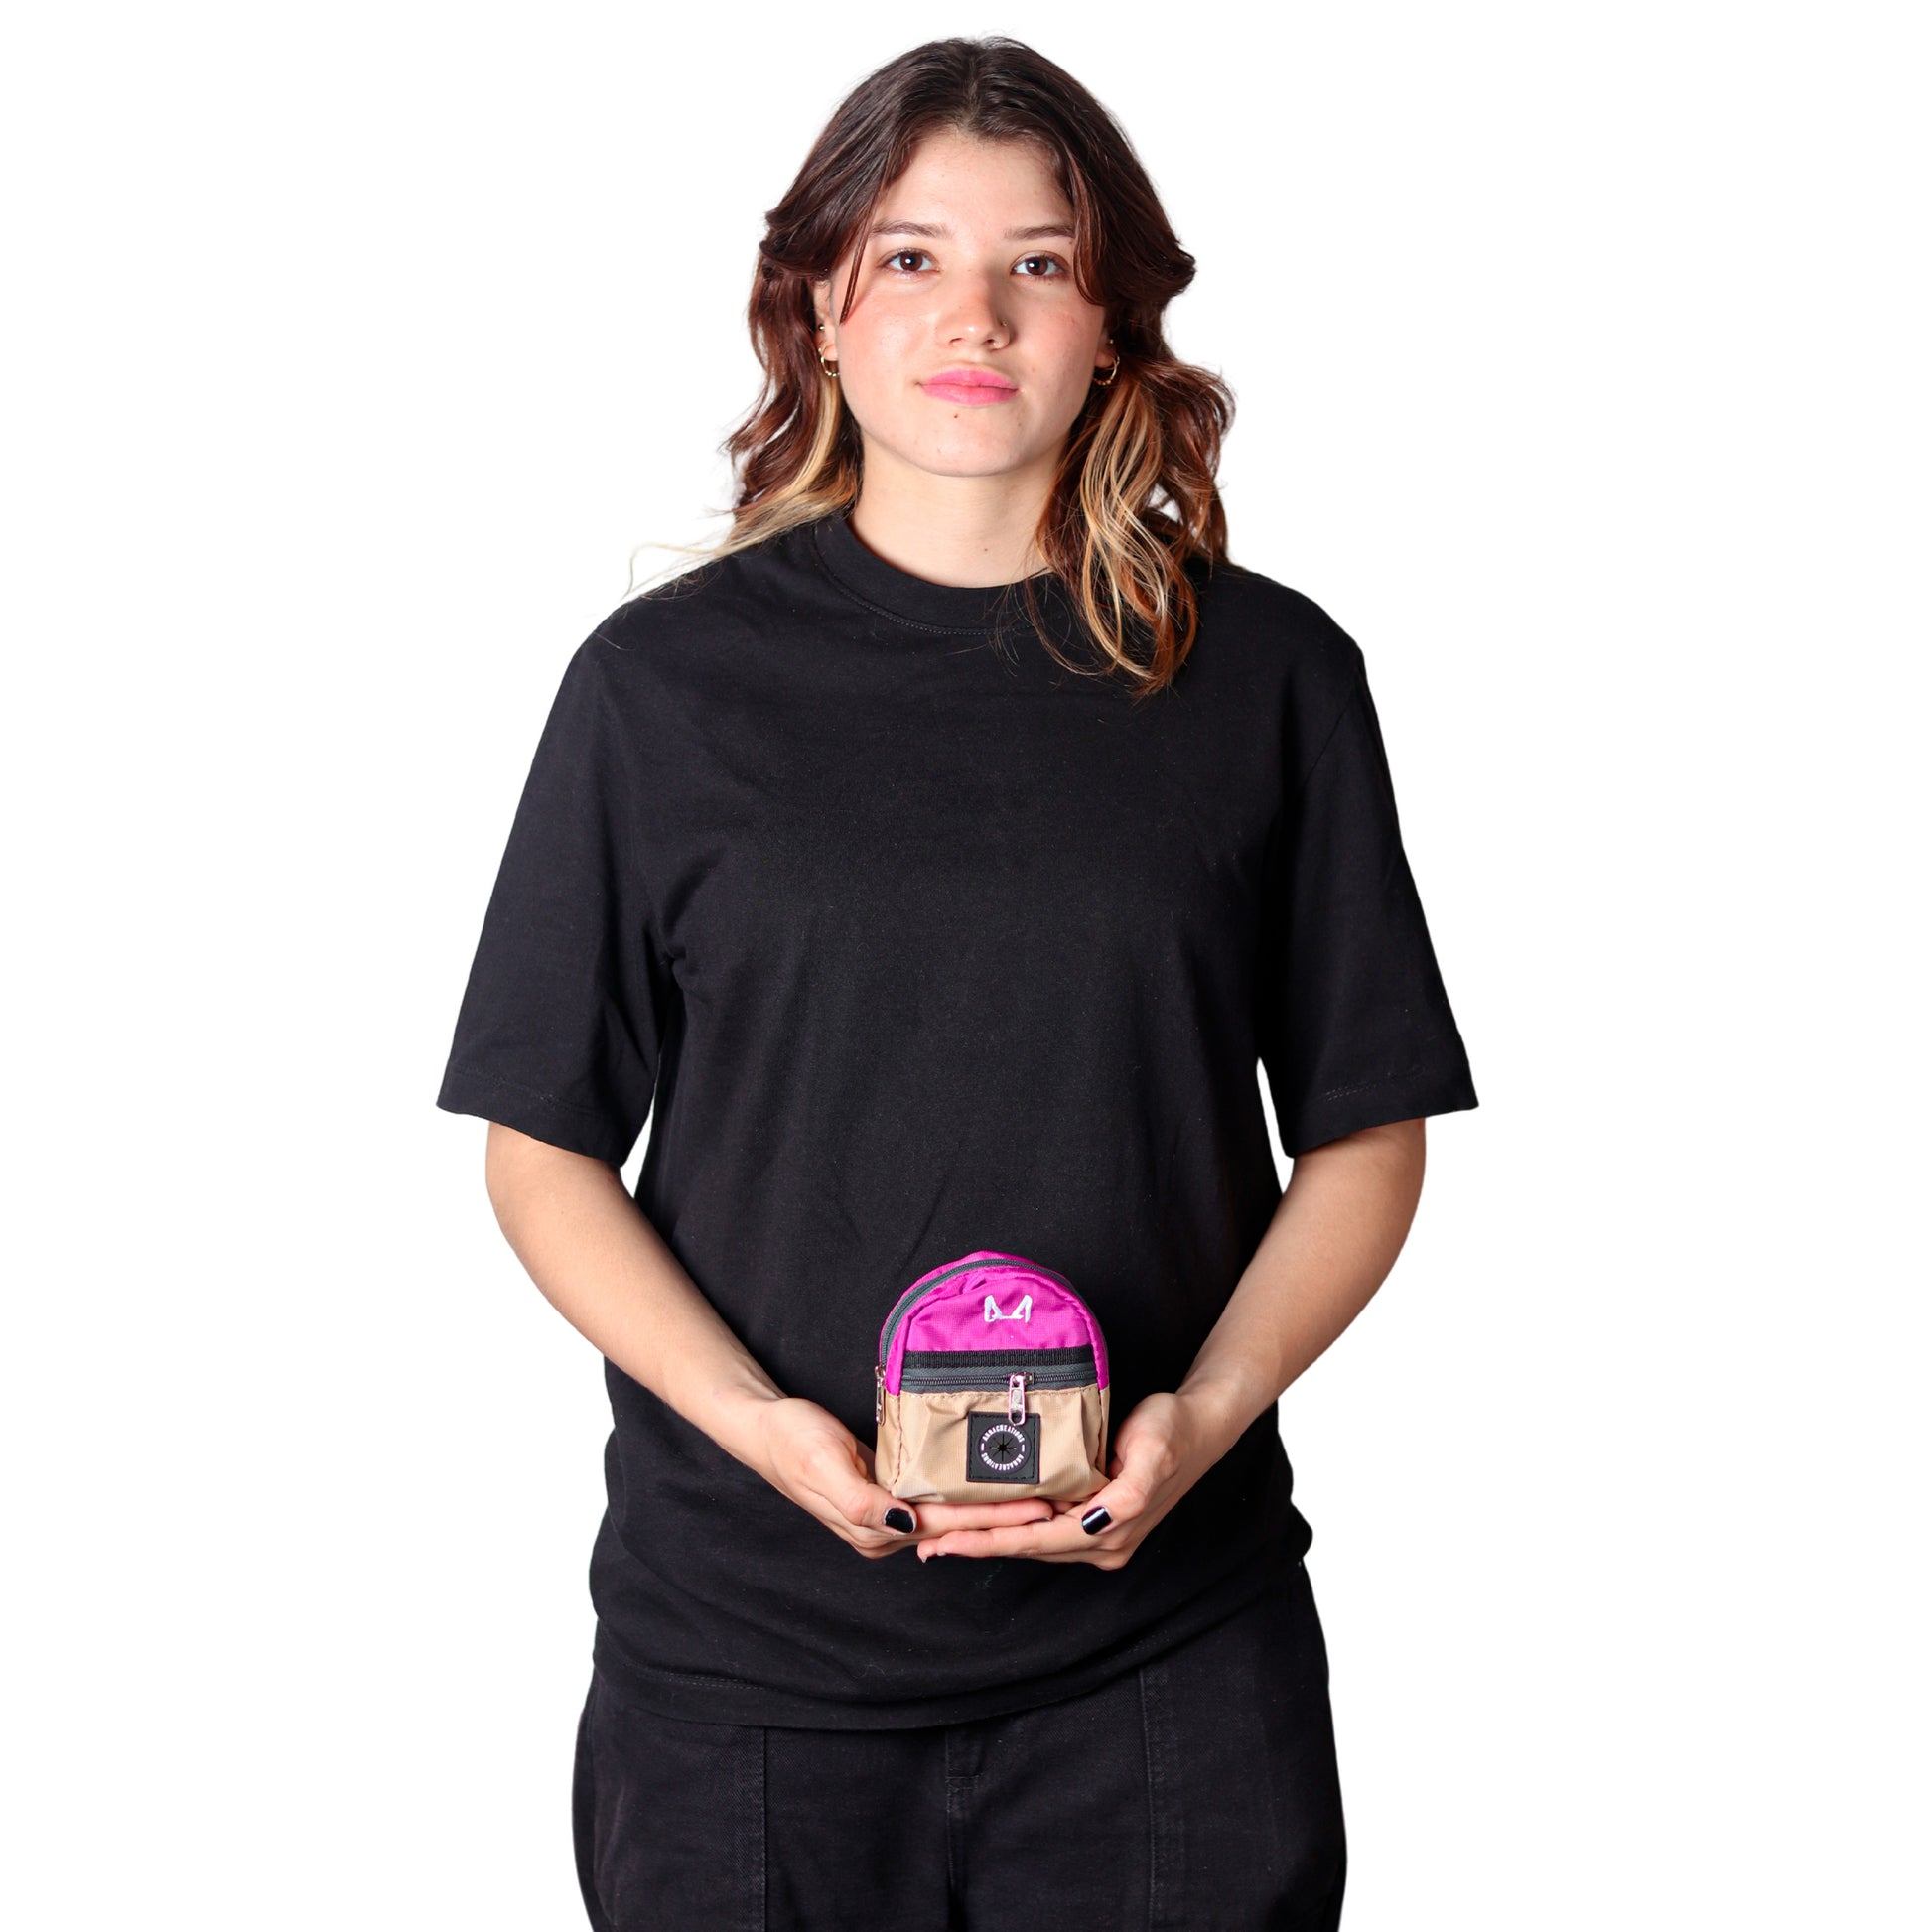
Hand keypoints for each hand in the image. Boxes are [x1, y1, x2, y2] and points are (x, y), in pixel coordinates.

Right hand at [750, 1395, 1057, 1557]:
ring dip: (992, 1510)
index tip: (1039, 1510)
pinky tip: (991, 1486)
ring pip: (950, 1517)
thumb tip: (905, 1524)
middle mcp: (884, 1531)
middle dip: (1006, 1520)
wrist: (764, 1427)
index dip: (994, 1520)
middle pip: (956, 1527)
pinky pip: (935, 1501)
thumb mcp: (823, 1464)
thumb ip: (862, 1501)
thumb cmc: (792, 1441)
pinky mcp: (885, 1495)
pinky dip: (966, 1496)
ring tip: (1039, 1498)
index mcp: (873, 1529)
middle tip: (1058, 1507)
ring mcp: (886, 1516)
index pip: (947, 1526)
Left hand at [912, 1390, 1234, 1567]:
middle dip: (977, 1546)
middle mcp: (1102, 1543)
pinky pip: (1044, 1528)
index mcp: (1111, 1531)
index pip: (1035, 1540)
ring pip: (1032, 1541)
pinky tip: (984, 1521)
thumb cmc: (1173, 1431)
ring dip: (989, 1539)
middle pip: (1027, 1546)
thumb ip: (1126, 1493)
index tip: (948, 1542)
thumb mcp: (1151, 1454)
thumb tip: (1097, 1517)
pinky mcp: (1095, 1519)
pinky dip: (1011, 1526)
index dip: (989, 1542)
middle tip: (927, 1544)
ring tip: (943, 1537)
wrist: (1200, 1424)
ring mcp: (1098, 1535)